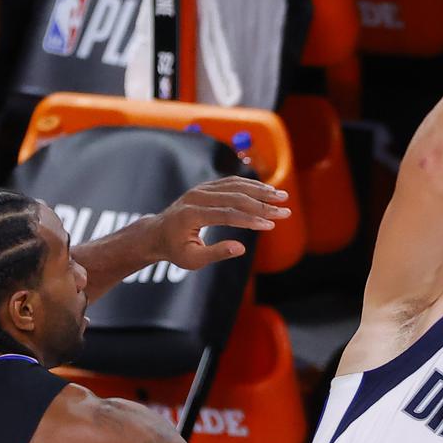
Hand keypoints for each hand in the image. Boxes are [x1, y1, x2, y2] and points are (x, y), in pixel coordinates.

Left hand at [153, 177, 290, 269]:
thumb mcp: (192, 260)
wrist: (157, 233)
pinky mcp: (206, 186)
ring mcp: (201, 189)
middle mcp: (196, 197)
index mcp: (191, 215)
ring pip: (236, 185)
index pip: (227, 215)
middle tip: (285, 211)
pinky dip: (251, 185)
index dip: (251, 219)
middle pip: (235, 197)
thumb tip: (241, 248)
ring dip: (261, 190)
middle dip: (263, 205)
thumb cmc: (175, 250)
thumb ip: (216, 253)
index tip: (271, 225)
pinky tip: (267, 191)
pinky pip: (231, 182)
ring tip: (282, 196)